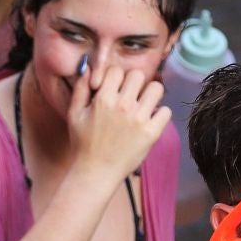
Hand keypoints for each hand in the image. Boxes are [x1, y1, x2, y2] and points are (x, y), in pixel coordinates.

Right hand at [68, 64, 170, 182]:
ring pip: (156, 88)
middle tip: (130, 97)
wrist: (95, 173)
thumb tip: (88, 67)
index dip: (115, 78)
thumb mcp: (74, 114)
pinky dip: (159, 115)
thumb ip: (81, 88)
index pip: (117, 70)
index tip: (114, 90)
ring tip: (143, 106)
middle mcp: (123, 105)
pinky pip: (166, 111)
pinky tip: (149, 121)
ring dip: (150, 95)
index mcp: (103, 98)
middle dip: (133, 84)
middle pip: (138, 75)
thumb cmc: (82, 144)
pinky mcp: (151, 133)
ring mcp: (139, 119)